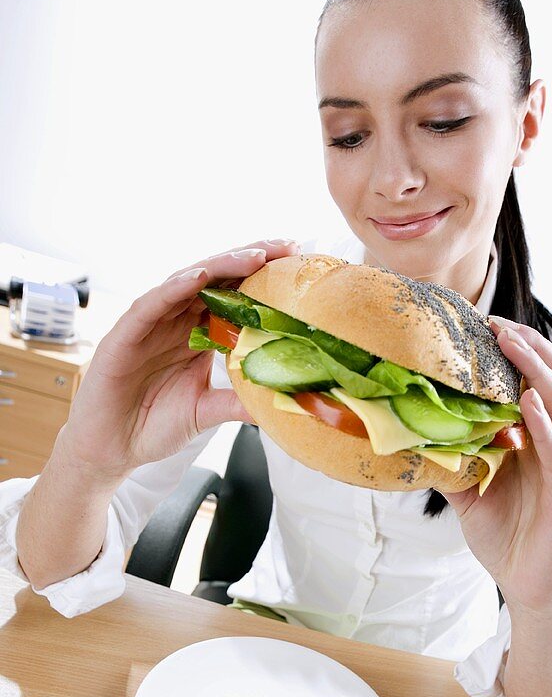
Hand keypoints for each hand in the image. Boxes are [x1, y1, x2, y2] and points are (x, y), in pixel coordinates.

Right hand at [60, 240, 299, 480]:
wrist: (111, 449)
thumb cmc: (152, 424)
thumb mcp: (206, 411)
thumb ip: (238, 403)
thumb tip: (280, 406)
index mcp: (196, 333)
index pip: (232, 295)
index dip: (262, 278)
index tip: (296, 265)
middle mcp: (174, 321)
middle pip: (215, 279)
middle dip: (250, 259)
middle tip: (288, 246)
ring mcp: (150, 324)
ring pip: (186, 283)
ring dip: (220, 265)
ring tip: (254, 255)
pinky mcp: (124, 335)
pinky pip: (150, 304)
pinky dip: (173, 288)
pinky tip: (198, 277)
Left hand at [440, 317, 551, 617]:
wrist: (527, 590)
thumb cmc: (506, 540)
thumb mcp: (469, 495)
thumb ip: (451, 464)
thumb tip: (413, 439)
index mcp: (537, 444)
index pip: (535, 386)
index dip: (517, 354)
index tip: (486, 326)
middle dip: (529, 350)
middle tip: (497, 323)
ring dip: (537, 374)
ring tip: (512, 345)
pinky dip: (545, 429)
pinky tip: (528, 405)